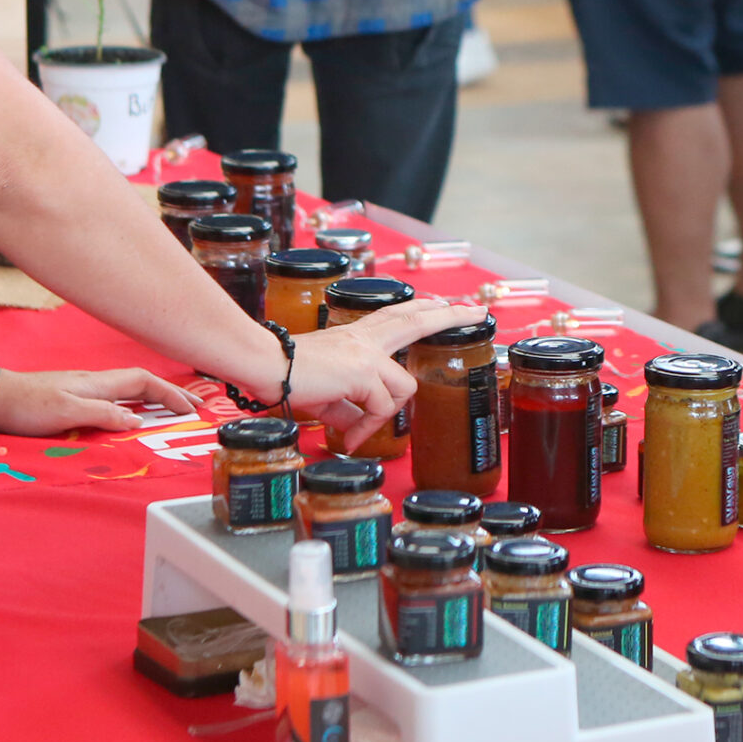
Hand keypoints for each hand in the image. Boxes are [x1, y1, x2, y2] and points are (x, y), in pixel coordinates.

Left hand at [0, 366, 195, 435]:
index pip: (144, 382)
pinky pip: (112, 401)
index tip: (192, 409)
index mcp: (96, 384)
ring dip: (153, 400)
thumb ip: (103, 414)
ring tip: (170, 412)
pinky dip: (130, 407)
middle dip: (170, 394)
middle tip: (193, 407)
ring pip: (128, 392)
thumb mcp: (66, 412)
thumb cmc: (24, 405)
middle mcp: (93, 384)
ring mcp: (82, 391)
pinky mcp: (70, 401)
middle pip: (141, 384)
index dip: (171, 394)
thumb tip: (137, 419)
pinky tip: (129, 417)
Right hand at [288, 296, 479, 449]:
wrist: (264, 366)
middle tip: (478, 311)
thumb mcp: (325, 395)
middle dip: (451, 315)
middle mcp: (365, 339)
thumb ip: (346, 408)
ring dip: (384, 414)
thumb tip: (356, 429)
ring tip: (356, 432)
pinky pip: (381, 408)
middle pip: (417, 318)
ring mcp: (367, 353)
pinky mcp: (364, 371)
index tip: (440, 304)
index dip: (421, 309)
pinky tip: (350, 437)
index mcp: (356, 337)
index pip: (397, 315)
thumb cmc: (285, 376)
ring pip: (404, 385)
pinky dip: (367, 428)